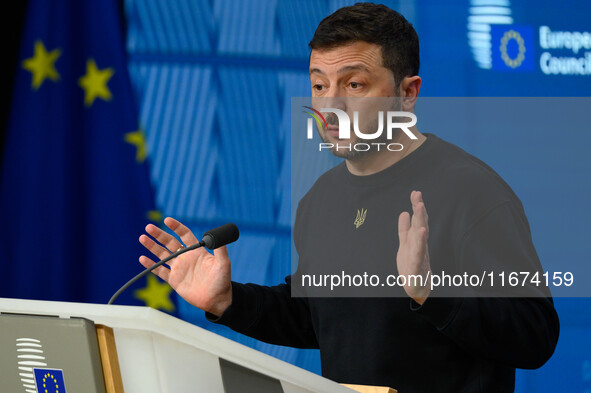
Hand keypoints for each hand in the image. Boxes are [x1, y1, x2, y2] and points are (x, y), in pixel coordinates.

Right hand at [139, 217, 232, 315]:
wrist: (217, 299)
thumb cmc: (222, 280)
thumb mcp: (223, 263)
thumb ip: (221, 249)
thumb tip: (218, 236)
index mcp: (196, 251)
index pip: (184, 234)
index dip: (176, 227)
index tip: (167, 220)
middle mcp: (186, 257)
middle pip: (170, 242)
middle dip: (159, 235)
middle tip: (149, 227)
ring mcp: (179, 268)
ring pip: (162, 254)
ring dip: (152, 246)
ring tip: (142, 238)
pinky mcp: (174, 280)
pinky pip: (160, 271)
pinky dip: (151, 265)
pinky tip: (143, 258)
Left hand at [397, 190, 431, 304]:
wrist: (417, 289)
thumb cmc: (412, 267)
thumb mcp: (404, 245)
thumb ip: (404, 230)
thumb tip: (404, 212)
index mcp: (416, 240)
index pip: (417, 220)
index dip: (416, 207)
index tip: (415, 193)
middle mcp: (419, 245)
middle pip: (420, 224)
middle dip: (419, 209)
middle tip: (417, 195)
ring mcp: (420, 254)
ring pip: (421, 235)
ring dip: (421, 220)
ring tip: (419, 207)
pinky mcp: (417, 266)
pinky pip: (419, 253)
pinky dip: (420, 242)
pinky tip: (421, 232)